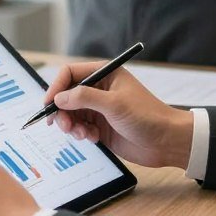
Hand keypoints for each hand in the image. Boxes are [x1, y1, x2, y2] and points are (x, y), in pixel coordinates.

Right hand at [43, 63, 193, 169]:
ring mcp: (99, 108)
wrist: (167, 142)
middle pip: (67, 95)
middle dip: (62, 110)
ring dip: (71, 124)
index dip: (56, 87)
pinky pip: (80, 127)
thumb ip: (84, 98)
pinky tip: (93, 138)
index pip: (70, 73)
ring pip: (71, 113)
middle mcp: (99, 89)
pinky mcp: (100, 126)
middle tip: (62, 125)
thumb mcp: (114, 104)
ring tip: (82, 134)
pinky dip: (80, 133)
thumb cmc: (147, 116)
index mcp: (104, 74)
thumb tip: (59, 97)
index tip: (49, 104)